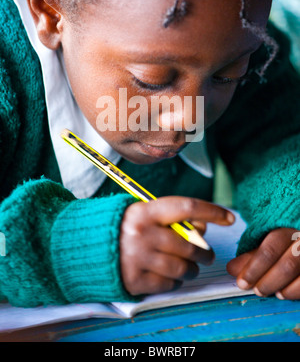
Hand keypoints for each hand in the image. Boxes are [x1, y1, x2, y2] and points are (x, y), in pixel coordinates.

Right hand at [120, 196, 234, 295]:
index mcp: (145, 211)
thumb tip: (202, 227)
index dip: (212, 211)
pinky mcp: (134, 280)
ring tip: (190, 268)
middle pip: (189, 245)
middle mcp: (142, 233)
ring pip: (182, 267)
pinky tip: (171, 276)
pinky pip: (168, 283)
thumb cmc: (124, 228)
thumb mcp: (144, 214)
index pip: (186, 207)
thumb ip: (172, 218)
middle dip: (204, 253)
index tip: (230, 218)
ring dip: (192, 269)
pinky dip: (175, 281)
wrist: (87, 247)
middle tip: (207, 256)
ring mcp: (138, 258)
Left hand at [227, 228, 299, 299]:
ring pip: (297, 272)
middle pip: (287, 264)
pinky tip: (282, 293)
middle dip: (267, 280)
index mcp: (286, 229)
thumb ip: (250, 256)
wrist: (298, 242)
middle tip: (255, 290)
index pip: (271, 248)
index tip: (241, 282)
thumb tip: (231, 269)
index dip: (254, 267)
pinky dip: (294, 291)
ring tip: (264, 291)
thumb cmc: (280, 245)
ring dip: (280, 286)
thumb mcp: (265, 244)